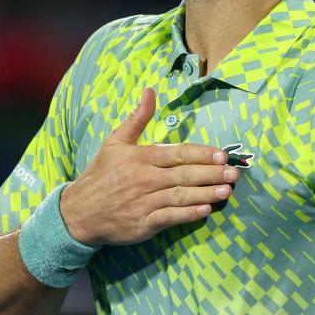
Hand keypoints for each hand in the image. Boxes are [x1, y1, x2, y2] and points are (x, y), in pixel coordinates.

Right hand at [60, 87, 236, 246]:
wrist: (79, 212)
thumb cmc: (101, 174)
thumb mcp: (115, 141)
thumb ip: (138, 117)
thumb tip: (150, 90)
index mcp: (141, 157)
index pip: (177, 153)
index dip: (202, 154)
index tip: (222, 155)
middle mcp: (145, 179)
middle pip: (185, 175)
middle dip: (212, 173)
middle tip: (235, 173)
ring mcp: (145, 202)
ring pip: (181, 196)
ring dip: (207, 193)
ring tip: (227, 191)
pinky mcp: (144, 223)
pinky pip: (171, 217)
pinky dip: (189, 214)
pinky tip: (206, 210)